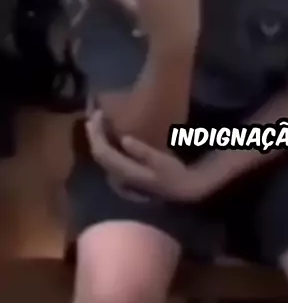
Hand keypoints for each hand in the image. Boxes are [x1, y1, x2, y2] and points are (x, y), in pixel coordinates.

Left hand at [86, 112, 211, 201]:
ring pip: (100, 156)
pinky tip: (105, 136)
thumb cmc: (173, 173)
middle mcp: (117, 175)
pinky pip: (107, 156)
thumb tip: (124, 139)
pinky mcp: (123, 173)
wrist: (178, 189)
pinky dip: (103, 144)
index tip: (99, 113)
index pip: (103, 151)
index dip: (97, 132)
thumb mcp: (161, 161)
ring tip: (96, 123)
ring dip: (97, 138)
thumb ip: (142, 152)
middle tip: (94, 114)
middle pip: (97, 153)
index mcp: (125, 171)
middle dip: (93, 133)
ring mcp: (119, 176)